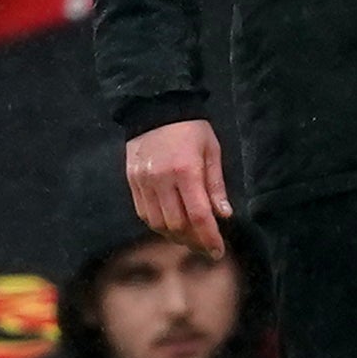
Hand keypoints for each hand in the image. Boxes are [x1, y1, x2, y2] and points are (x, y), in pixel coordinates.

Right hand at [126, 120, 232, 258]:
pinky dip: (158, 224)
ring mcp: (144, 181)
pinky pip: (143, 213)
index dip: (209, 238)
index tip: (218, 251)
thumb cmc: (191, 129)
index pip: (199, 216)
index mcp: (186, 171)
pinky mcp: (132, 181)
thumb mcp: (212, 151)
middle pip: (177, 225)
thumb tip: (224, 215)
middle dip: (194, 241)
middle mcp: (162, 179)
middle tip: (206, 246)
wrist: (156, 106)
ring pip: (158, 223)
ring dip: (175, 236)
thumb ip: (216, 186)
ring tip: (190, 237)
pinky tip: (171, 224)